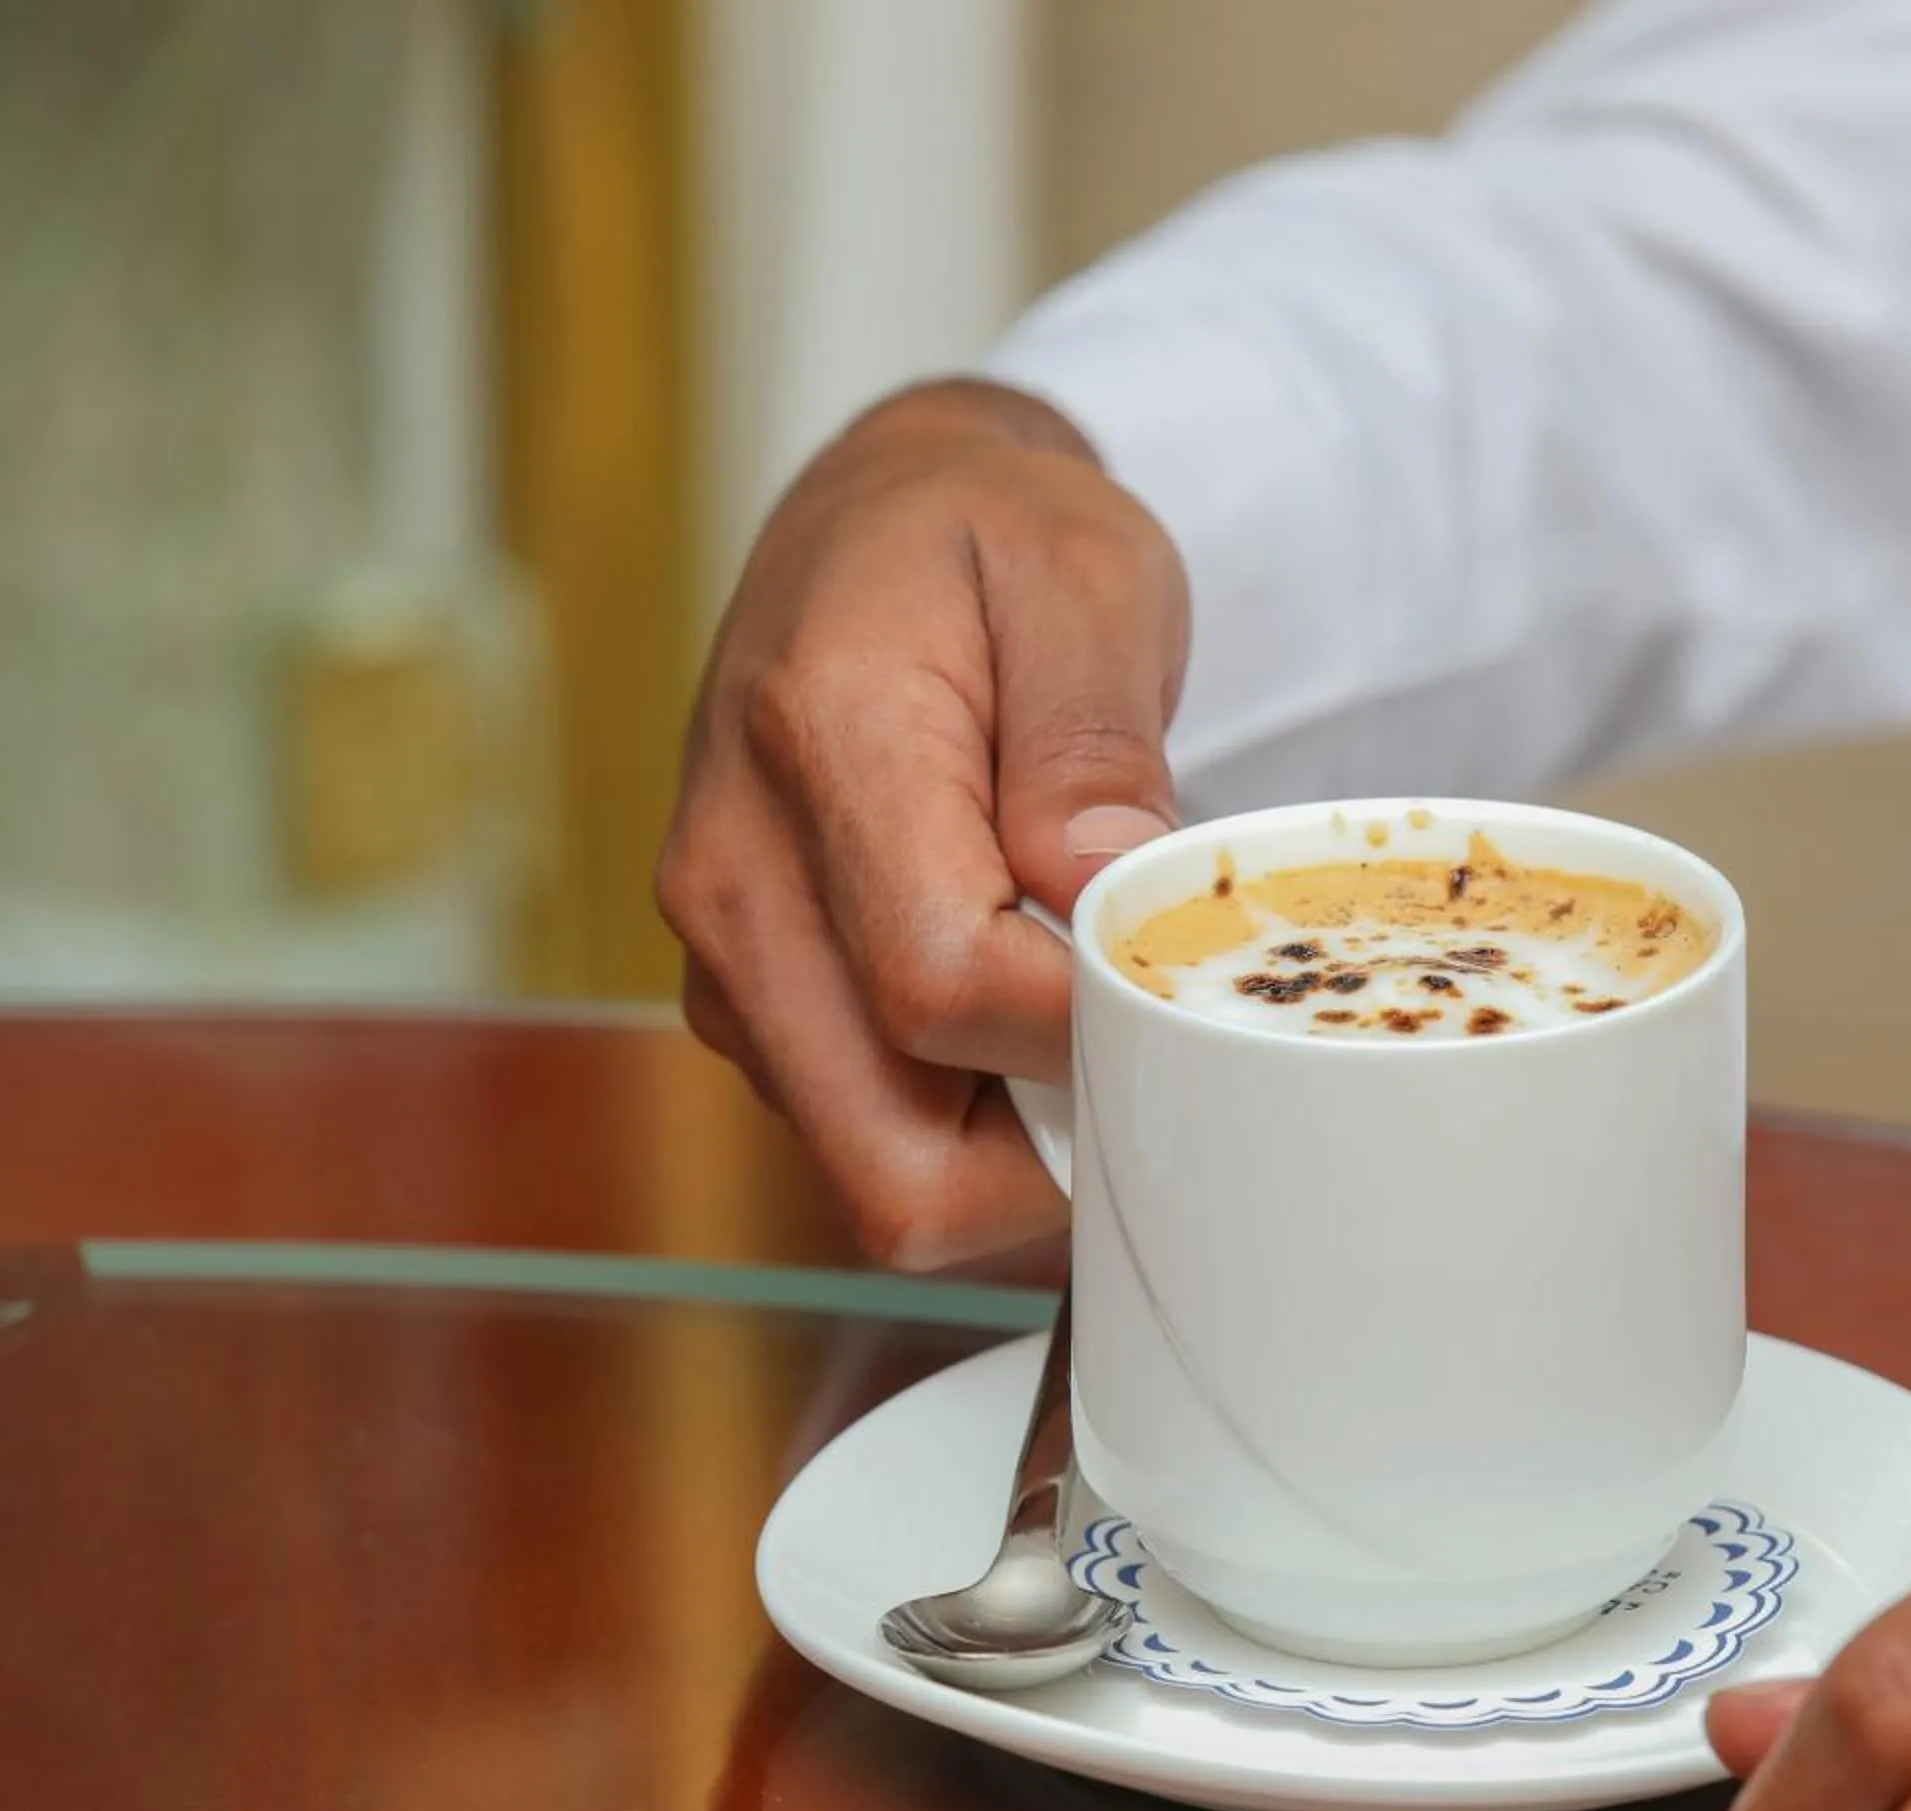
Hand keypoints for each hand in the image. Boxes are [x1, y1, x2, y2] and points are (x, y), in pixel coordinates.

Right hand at [657, 380, 1187, 1266]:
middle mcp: (737, 880)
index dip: (1088, 1028)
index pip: (946, 988)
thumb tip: (1099, 881)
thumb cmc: (987, 541)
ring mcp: (731, 964)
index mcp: (819, 747)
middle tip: (1158, 1051)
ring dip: (1023, 1154)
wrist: (875, 522)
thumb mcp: (1083, 573)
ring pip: (885, 1187)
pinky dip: (979, 1134)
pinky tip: (1039, 1023)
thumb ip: (1094, 733)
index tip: (1179, 977)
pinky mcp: (754, 1009)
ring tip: (1101, 1019)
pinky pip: (875, 1150)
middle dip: (1056, 1155)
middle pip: (894, 1165)